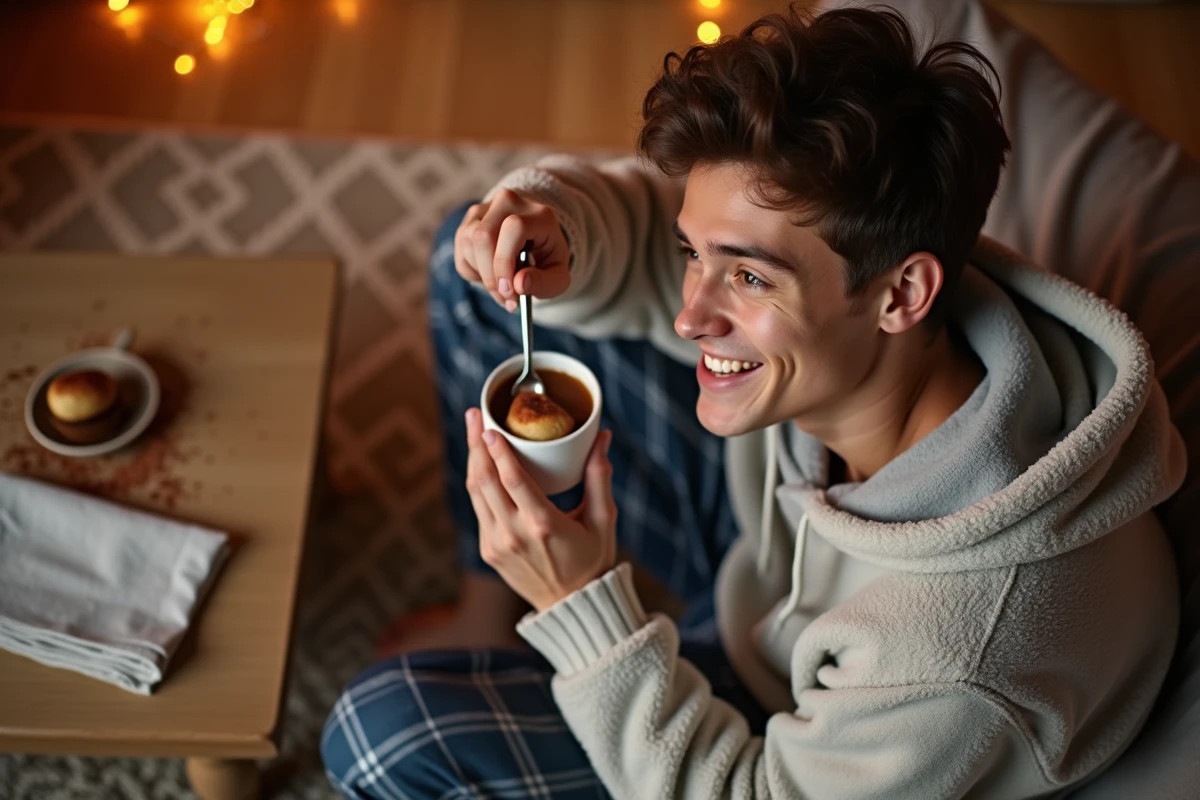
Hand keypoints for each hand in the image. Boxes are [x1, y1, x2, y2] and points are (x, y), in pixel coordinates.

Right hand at [453, 189, 571, 311]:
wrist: (536, 240)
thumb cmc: (547, 260)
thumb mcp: (557, 278)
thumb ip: (543, 283)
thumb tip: (519, 284)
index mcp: (538, 213)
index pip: (513, 228)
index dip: (505, 261)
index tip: (509, 290)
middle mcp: (509, 202)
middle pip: (484, 236)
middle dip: (490, 275)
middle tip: (504, 298)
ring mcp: (486, 208)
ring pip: (468, 241)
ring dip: (481, 274)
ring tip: (501, 288)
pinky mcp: (470, 218)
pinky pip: (461, 247)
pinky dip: (473, 269)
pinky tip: (490, 273)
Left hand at [464, 408, 616, 612]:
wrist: (572, 605)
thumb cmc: (592, 560)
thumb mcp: (603, 520)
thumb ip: (600, 477)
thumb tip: (602, 438)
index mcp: (543, 525)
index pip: (512, 480)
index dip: (497, 450)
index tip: (490, 426)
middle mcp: (513, 534)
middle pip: (484, 479)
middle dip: (476, 443)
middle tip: (475, 416)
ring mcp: (496, 544)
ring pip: (475, 492)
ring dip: (472, 459)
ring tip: (474, 431)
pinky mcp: (487, 550)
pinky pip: (478, 508)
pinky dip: (478, 481)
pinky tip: (481, 462)